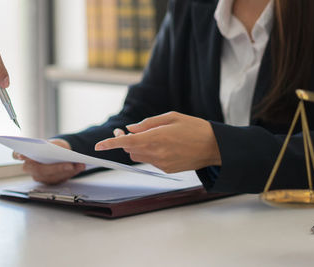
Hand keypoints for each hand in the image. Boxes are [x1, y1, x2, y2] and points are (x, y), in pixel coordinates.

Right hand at [12, 139, 84, 184]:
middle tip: (69, 164)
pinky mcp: (48, 181)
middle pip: (39, 170)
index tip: (23, 155)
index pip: (17, 155)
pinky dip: (71, 172)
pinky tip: (79, 167)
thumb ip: (53, 147)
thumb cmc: (52, 146)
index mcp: (24, 155)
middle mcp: (29, 168)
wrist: (58, 152)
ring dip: (66, 171)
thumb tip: (59, 152)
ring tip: (78, 165)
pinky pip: (59, 179)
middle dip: (56, 168)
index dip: (19, 155)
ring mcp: (38, 176)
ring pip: (51, 177)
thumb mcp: (52, 143)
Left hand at [94, 111, 220, 172]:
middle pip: (130, 149)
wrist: (214, 147)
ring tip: (149, 137)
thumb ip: (148, 123)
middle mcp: (156, 153)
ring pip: (138, 156)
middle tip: (125, 131)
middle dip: (124, 141)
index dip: (111, 144)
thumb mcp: (171, 117)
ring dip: (137, 147)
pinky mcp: (166, 169)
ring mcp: (161, 163)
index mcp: (156, 138)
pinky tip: (163, 146)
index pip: (127, 142)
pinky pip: (150, 161)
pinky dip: (150, 153)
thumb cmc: (194, 128)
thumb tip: (130, 129)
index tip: (99, 146)